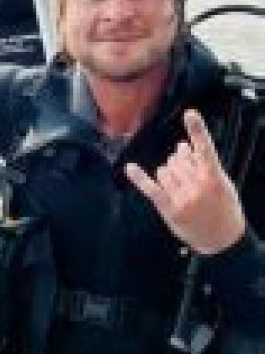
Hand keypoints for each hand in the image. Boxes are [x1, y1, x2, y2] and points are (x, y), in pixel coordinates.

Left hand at [125, 109, 245, 255]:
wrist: (222, 240)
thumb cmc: (223, 208)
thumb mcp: (222, 183)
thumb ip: (203, 164)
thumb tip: (182, 145)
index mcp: (214, 177)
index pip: (205, 149)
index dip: (197, 130)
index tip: (189, 114)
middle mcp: (197, 186)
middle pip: (178, 160)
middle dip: (180, 161)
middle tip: (188, 171)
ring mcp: (182, 198)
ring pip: (164, 171)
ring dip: (169, 172)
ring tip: (180, 184)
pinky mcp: (169, 209)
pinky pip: (151, 189)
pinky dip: (139, 178)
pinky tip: (130, 168)